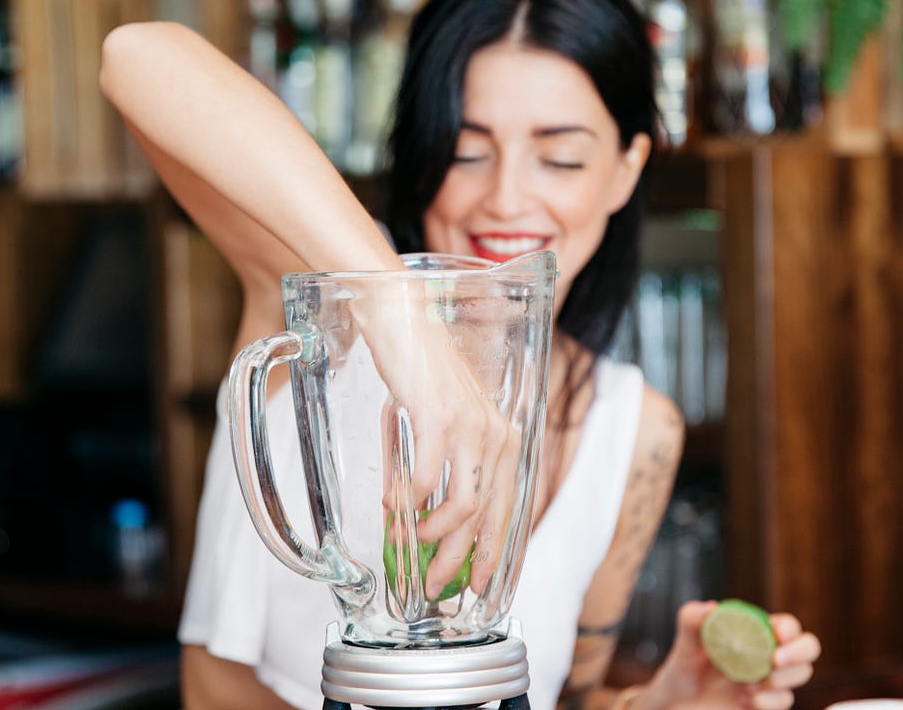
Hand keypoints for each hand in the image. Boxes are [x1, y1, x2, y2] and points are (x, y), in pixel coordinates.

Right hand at [359, 279, 521, 599]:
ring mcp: (471, 425)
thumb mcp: (442, 422)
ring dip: (433, 532)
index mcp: (503, 436)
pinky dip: (407, 501)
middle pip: (485, 514)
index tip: (477, 582)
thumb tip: (423, 518)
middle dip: (459, 558)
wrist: (402, 319)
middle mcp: (496, 432)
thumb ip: (443, 467)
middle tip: (434, 582)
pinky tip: (394, 504)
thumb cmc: (421, 372)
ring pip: (462, 504)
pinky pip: (425, 480)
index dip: (493, 549)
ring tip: (409, 538)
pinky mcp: (439, 417)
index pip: (508, 506)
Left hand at [635, 601, 820, 709]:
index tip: (776, 634)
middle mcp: (769, 655)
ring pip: (801, 675)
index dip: (789, 628)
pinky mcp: (767, 703)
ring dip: (781, 679)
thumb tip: (712, 607)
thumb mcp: (684, 641)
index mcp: (756, 633)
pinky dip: (769, 701)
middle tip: (775, 659)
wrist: (678, 701)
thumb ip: (692, 618)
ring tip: (748, 684)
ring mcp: (771, 681)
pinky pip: (785, 701)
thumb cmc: (685, 667)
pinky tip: (746, 700)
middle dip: (799, 652)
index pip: (787, 625)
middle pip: (809, 648)